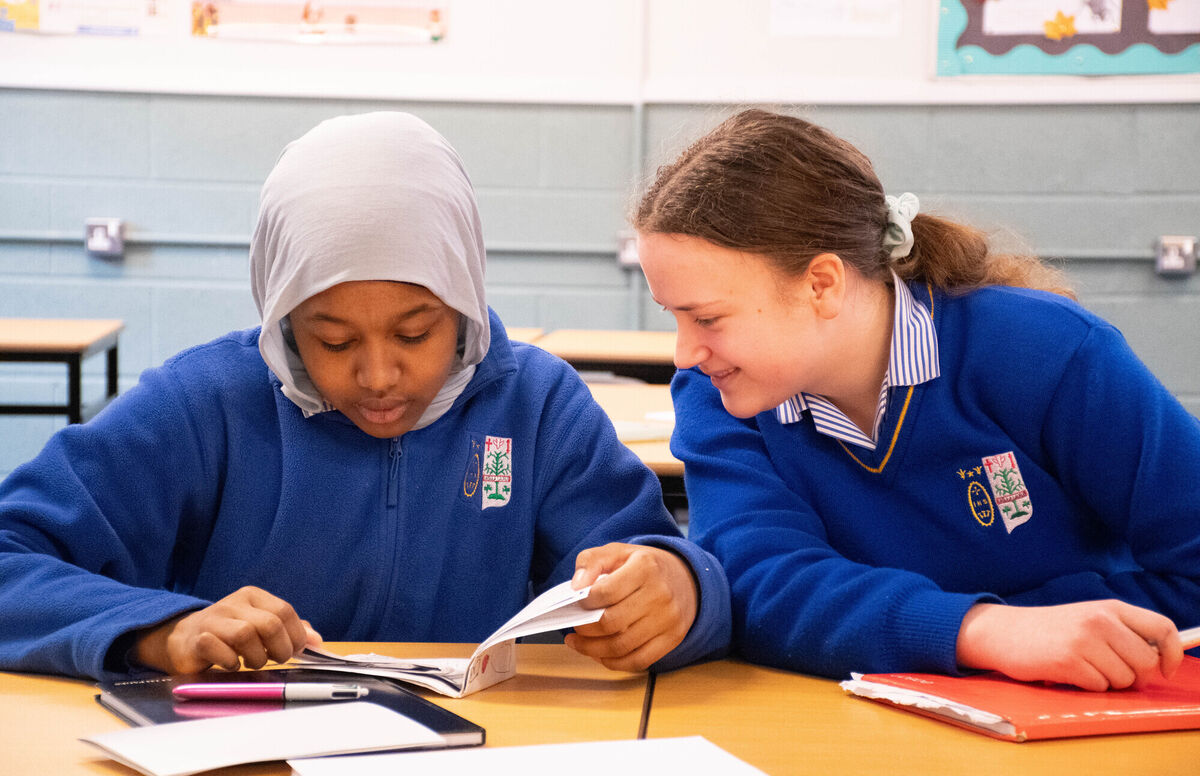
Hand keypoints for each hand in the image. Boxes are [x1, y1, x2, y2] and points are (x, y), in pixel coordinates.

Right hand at [133, 586, 321, 673]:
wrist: (184, 639)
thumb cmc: (230, 634)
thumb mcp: (260, 626)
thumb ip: (289, 630)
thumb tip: (317, 642)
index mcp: (253, 596)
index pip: (284, 610)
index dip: (296, 635)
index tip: (295, 651)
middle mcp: (234, 603)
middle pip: (269, 624)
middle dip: (280, 649)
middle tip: (275, 660)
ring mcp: (214, 620)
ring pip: (245, 635)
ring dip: (256, 657)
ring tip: (252, 662)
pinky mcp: (196, 639)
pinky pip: (218, 648)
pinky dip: (229, 662)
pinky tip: (230, 664)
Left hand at [563, 543, 698, 671]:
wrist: (686, 578)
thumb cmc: (644, 567)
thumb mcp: (617, 551)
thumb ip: (591, 561)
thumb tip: (576, 587)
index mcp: (645, 568)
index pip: (605, 592)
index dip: (584, 601)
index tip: (576, 603)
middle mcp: (660, 594)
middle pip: (611, 622)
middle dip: (585, 629)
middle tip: (575, 626)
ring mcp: (667, 619)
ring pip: (621, 646)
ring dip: (592, 649)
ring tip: (579, 643)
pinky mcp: (672, 639)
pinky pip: (638, 661)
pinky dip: (613, 662)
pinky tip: (600, 654)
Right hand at [956, 600, 1182, 690]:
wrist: (1004, 632)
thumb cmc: (1051, 630)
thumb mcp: (1089, 618)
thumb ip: (1123, 632)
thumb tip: (1158, 661)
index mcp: (1110, 608)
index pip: (1163, 628)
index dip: (1173, 653)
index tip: (1164, 669)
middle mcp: (1100, 621)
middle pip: (1146, 662)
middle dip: (1135, 677)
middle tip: (1112, 674)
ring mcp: (1084, 641)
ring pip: (1124, 679)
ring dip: (1109, 683)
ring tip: (1085, 669)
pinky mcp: (1068, 662)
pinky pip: (1099, 687)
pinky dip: (1088, 686)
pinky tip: (1069, 673)